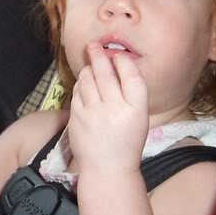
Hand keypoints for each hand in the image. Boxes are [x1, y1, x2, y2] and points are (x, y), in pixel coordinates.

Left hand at [68, 42, 148, 174]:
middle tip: (94, 45)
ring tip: (90, 65)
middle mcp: (115, 109)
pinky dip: (80, 85)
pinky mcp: (77, 118)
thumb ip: (131, 93)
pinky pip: (77, 92)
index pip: (131, 75)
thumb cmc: (126, 141)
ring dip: (88, 68)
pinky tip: (84, 84)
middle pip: (106, 72)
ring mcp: (93, 114)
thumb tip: (116, 63)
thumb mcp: (139, 118)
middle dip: (99, 54)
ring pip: (87, 79)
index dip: (123, 61)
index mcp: (136, 109)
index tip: (118, 56)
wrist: (108, 169)